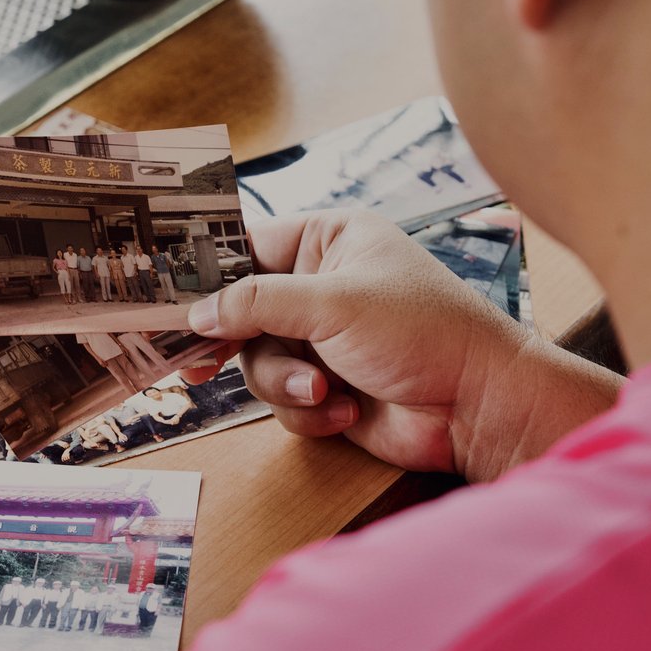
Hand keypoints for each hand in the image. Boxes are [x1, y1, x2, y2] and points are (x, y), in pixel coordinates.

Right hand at [187, 210, 620, 480]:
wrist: (479, 407)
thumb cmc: (424, 332)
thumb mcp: (333, 303)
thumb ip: (257, 303)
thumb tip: (197, 312)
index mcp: (329, 240)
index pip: (248, 245)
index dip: (209, 274)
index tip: (171, 299)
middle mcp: (322, 286)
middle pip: (242, 310)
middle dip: (238, 342)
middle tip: (197, 363)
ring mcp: (323, 338)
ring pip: (258, 361)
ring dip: (285, 383)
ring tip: (323, 391)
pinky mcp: (327, 386)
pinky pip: (283, 399)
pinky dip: (308, 410)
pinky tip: (346, 408)